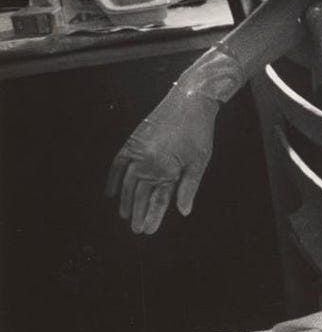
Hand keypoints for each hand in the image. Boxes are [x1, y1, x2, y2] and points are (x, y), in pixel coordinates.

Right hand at [104, 87, 219, 233]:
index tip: (148, 231)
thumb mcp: (200, 161)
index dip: (153, 216)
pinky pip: (118, 164)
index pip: (158, 200)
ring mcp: (137, 152)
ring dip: (125, 200)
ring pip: (127, 183)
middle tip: (136, 229)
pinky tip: (111, 192)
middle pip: (140, 194)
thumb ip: (189, 187)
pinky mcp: (133, 141)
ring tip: (124, 215)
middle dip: (138, 213)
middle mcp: (148, 163)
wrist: (190, 100)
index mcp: (166, 169)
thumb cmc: (199, 131)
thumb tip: (183, 211)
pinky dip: (113, 178)